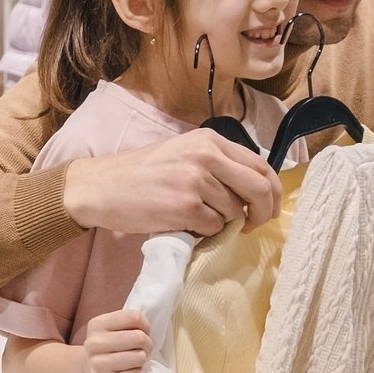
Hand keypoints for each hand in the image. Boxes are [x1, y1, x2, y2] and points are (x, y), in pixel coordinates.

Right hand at [64, 128, 276, 236]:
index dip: (272, 191)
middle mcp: (206, 156)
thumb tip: (253, 191)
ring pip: (234, 212)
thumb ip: (218, 165)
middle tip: (254, 225)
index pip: (260, 165)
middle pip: (259, 188)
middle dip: (263, 212)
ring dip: (222, 222)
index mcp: (209, 141)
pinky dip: (203, 231)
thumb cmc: (141, 174)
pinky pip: (213, 227)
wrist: (101, 187)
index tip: (270, 208)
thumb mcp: (183, 154)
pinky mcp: (185, 207)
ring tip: (197, 218)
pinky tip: (183, 223)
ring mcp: (196, 181)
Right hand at [80, 309, 150, 372]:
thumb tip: (146, 331)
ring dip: (142, 360)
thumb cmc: (109, 348)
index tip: (141, 332)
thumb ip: (129, 322)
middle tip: (141, 349)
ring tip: (134, 361)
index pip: (134, 317)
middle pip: (139, 337)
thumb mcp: (112, 328)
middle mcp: (94, 344)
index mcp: (97, 325)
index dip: (145, 325)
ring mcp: (98, 365)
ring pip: (140, 357)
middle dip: (147, 344)